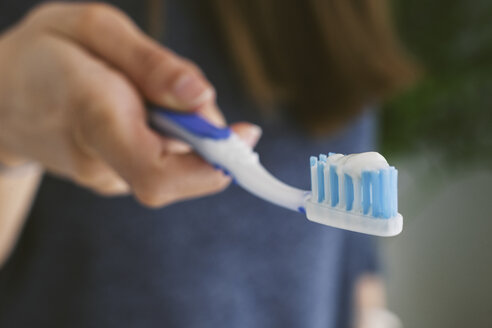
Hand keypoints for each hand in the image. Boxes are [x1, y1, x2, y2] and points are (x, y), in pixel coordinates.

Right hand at [0, 3, 260, 205]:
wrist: (0, 98)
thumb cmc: (43, 55)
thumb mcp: (91, 28)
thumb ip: (150, 63)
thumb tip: (201, 96)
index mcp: (91, 116)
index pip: (156, 171)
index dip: (210, 165)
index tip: (244, 137)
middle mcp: (101, 160)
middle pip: (177, 171)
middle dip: (205, 132)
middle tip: (184, 88)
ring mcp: (107, 177)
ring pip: (174, 163)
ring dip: (186, 128)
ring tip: (146, 91)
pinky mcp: (115, 178)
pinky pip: (163, 161)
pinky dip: (171, 134)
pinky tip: (141, 110)